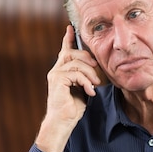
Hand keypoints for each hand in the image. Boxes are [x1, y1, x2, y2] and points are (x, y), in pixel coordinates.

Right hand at [35, 25, 101, 151]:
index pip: (65, 51)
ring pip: (77, 63)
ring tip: (95, 85)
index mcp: (61, 71)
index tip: (71, 28)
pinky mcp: (57, 80)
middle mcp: (56, 71)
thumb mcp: (82, 89)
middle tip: (97, 69)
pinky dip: (86, 82)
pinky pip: (76, 73)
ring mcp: (55, 75)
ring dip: (90, 74)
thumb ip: (85, 77)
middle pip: (72, 53)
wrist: (62, 123)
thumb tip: (96, 69)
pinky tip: (90, 91)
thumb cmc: (72, 109)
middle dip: (87, 58)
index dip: (68, 39)